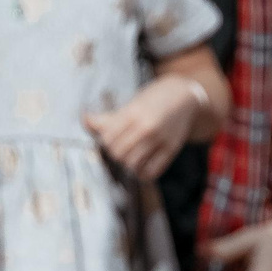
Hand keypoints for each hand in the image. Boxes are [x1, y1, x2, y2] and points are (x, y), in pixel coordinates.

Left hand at [84, 77, 204, 180]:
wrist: (186, 96)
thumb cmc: (155, 99)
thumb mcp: (132, 103)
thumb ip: (110, 117)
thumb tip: (85, 121)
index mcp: (133, 113)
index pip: (107, 138)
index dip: (104, 143)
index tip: (108, 140)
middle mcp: (146, 127)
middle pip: (118, 153)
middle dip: (114, 154)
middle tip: (118, 150)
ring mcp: (160, 140)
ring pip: (132, 165)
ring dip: (127, 165)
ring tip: (129, 158)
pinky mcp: (171, 150)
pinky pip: (151, 172)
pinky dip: (142, 173)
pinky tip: (140, 166)